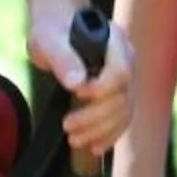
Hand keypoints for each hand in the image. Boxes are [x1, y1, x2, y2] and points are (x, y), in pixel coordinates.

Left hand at [30, 6, 135, 166]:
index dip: (100, 89)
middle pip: (123, 96)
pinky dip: (110, 134)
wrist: (58, 29)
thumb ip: (63, 58)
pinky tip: (95, 146)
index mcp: (115, 42)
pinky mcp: (118, 93)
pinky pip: (122, 118)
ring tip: (75, 140)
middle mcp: (127, 60)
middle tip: (67, 126)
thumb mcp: (49, 40)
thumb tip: (76, 83)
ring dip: (102, 130)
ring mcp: (125, 78)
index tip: (74, 93)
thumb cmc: (53, 31)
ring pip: (125, 111)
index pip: (121, 72)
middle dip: (96, 117)